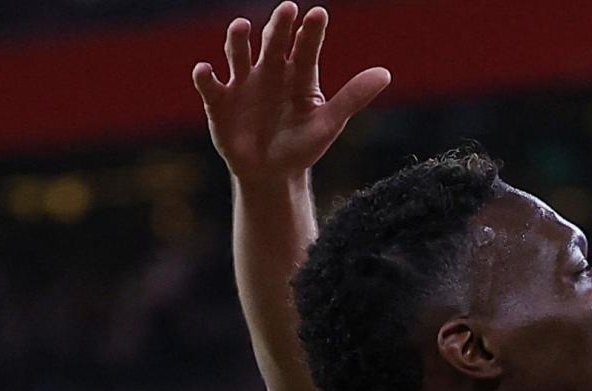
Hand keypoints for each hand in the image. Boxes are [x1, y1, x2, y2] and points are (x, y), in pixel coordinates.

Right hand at [192, 2, 390, 184]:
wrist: (271, 173)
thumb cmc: (302, 145)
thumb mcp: (329, 123)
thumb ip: (353, 97)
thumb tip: (386, 73)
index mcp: (298, 74)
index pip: (306, 49)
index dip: (311, 32)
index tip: (318, 14)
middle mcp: (270, 71)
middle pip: (274, 43)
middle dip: (279, 26)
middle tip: (288, 8)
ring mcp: (243, 83)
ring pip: (239, 54)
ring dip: (238, 40)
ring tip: (241, 27)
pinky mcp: (219, 101)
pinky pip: (210, 85)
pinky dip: (205, 77)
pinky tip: (206, 70)